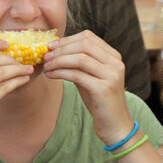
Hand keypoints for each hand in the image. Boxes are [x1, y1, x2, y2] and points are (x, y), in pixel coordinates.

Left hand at [42, 30, 132, 144]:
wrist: (114, 124)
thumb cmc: (100, 100)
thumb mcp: (90, 76)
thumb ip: (79, 62)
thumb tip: (54, 48)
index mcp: (114, 57)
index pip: (88, 37)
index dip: (67, 39)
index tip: (51, 46)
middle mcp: (116, 63)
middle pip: (84, 45)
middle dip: (61, 49)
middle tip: (46, 56)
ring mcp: (112, 76)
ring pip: (79, 58)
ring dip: (59, 61)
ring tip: (47, 66)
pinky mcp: (104, 89)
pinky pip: (77, 75)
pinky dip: (60, 73)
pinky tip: (51, 75)